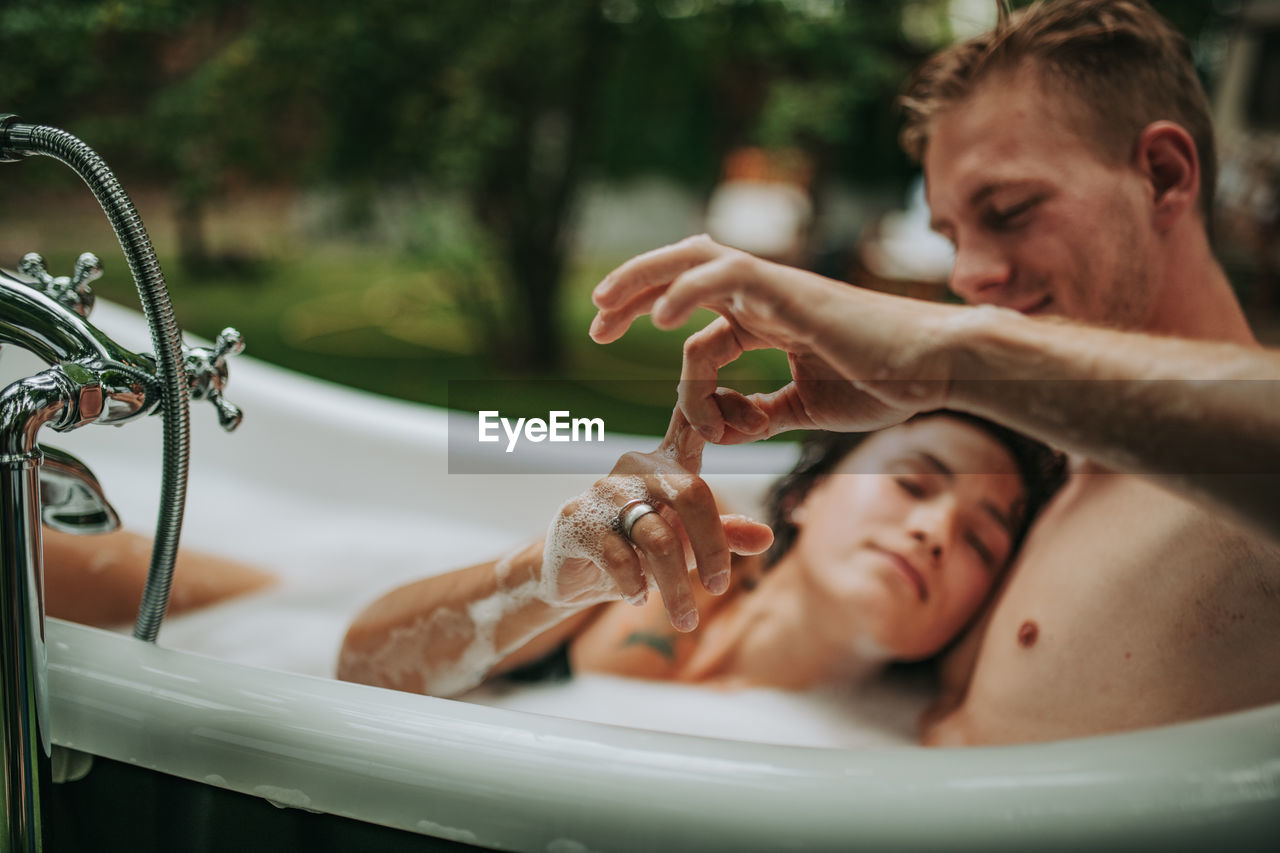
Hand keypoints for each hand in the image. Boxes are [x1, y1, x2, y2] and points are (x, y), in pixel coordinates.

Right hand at [541, 409, 772, 631]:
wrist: (570, 575)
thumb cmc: (635, 551)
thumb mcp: (684, 546)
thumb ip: (722, 538)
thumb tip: (767, 538)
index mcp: (666, 465)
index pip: (693, 425)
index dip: (726, 410)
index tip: (759, 423)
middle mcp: (636, 469)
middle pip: (690, 493)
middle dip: (712, 548)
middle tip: (720, 588)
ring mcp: (603, 493)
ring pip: (656, 538)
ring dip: (676, 587)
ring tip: (685, 620)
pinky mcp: (576, 521)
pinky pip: (619, 556)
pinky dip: (635, 584)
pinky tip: (638, 598)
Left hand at [590, 235, 963, 441]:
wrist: (936, 370)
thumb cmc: (885, 384)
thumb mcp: (810, 406)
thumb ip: (769, 411)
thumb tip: (732, 427)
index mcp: (770, 320)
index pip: (702, 333)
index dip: (678, 373)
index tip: (678, 419)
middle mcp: (767, 296)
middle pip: (683, 273)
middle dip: (634, 293)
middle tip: (597, 322)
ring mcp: (777, 288)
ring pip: (693, 259)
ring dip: (642, 279)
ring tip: (602, 306)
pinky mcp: (790, 289)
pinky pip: (727, 276)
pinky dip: (686, 292)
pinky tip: (659, 320)